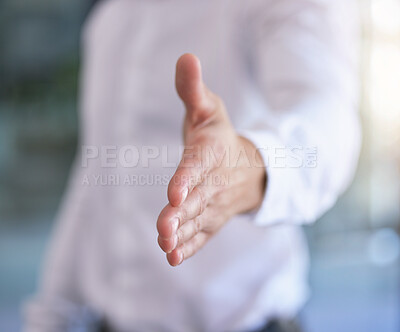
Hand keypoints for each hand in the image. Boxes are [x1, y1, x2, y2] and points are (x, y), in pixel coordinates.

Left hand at [157, 54, 265, 265]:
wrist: (248, 167)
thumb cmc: (220, 136)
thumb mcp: (208, 108)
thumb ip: (193, 88)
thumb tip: (185, 56)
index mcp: (211, 153)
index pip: (198, 166)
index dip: (186, 179)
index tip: (174, 193)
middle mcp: (214, 181)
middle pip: (196, 199)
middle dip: (180, 214)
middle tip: (163, 229)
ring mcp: (214, 203)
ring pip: (197, 220)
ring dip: (182, 234)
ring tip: (165, 246)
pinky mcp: (211, 218)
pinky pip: (202, 234)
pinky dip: (190, 246)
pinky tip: (173, 257)